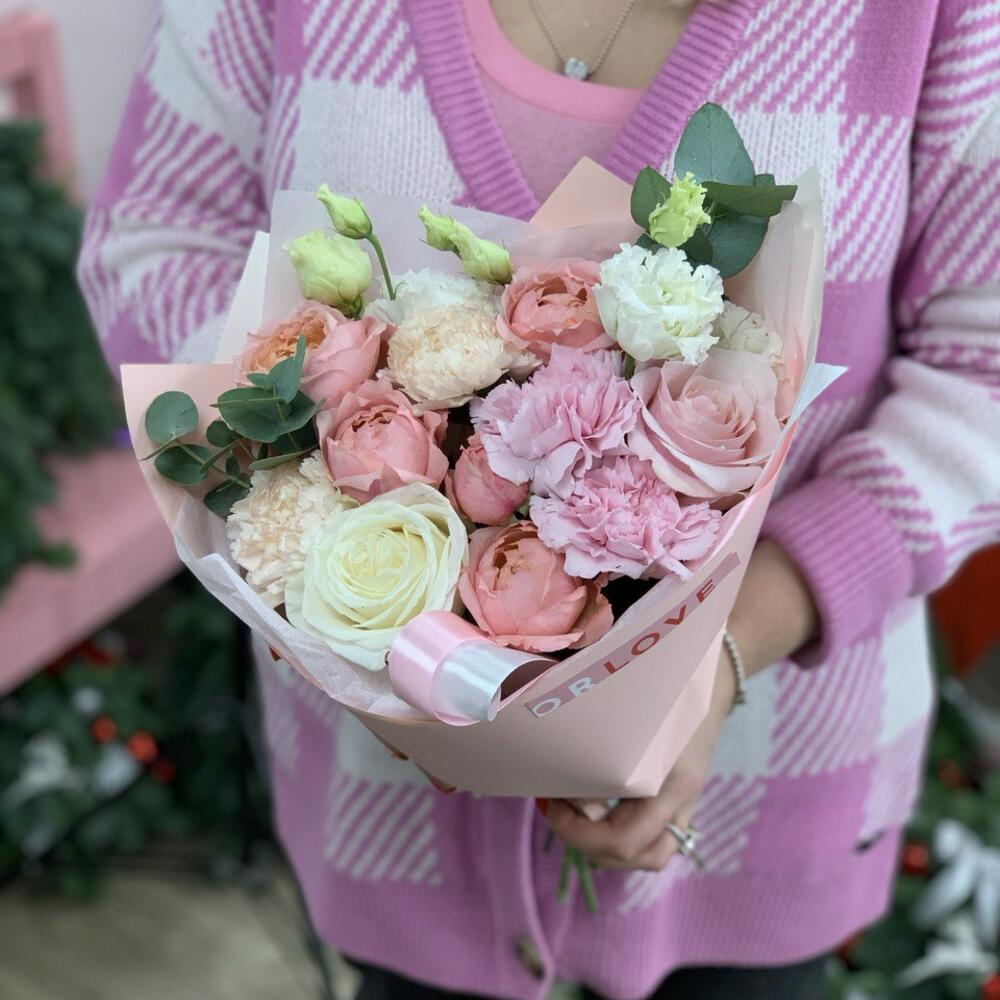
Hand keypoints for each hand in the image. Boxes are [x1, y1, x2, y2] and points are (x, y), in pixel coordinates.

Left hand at [544, 657, 735, 871]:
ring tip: (575, 816)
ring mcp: (687, 805)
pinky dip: (622, 836)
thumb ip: (603, 748)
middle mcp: (683, 803)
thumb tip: (566, 784)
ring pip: (650, 856)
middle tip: (557, 809)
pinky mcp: (681, 800)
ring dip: (607, 847)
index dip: (577, 833)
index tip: (551, 803)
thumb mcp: (633, 712)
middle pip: (638, 857)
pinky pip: (655, 838)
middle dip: (588, 843)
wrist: (712, 677)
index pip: (623, 841)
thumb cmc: (668, 687)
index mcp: (673, 783)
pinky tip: (596, 810)